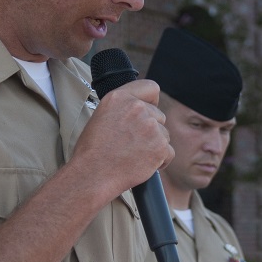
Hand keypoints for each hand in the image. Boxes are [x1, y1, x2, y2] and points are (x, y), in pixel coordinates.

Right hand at [74, 79, 172, 194]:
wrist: (93, 174)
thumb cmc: (93, 150)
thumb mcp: (102, 115)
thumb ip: (124, 107)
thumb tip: (141, 108)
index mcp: (120, 97)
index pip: (151, 88)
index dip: (151, 102)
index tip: (147, 112)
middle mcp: (137, 108)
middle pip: (159, 115)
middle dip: (150, 129)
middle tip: (132, 143)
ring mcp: (151, 127)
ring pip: (164, 134)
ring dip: (155, 145)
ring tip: (133, 155)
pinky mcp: (160, 146)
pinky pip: (169, 152)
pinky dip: (160, 161)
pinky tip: (142, 164)